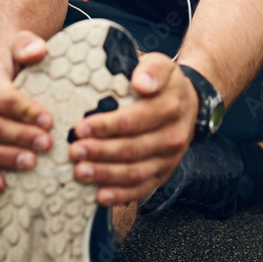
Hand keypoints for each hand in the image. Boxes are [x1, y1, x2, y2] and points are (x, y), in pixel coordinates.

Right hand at [0, 31, 54, 193]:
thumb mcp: (24, 44)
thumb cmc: (17, 57)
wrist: (2, 64)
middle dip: (20, 138)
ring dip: (6, 159)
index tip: (49, 120)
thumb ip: (28, 45)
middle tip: (47, 144)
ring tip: (32, 163)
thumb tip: (35, 51)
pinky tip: (4, 186)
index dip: (24, 111)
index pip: (2, 97)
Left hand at [68, 53, 198, 205]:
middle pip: (132, 149)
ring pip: (135, 172)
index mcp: (170, 106)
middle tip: (74, 151)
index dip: (106, 126)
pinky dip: (121, 195)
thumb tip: (141, 82)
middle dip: (100, 152)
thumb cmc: (164, 83)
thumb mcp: (160, 65)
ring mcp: (169, 158)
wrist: (188, 104)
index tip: (81, 128)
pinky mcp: (164, 173)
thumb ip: (151, 70)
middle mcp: (173, 136)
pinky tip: (101, 196)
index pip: (134, 120)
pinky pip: (142, 188)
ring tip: (80, 172)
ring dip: (105, 174)